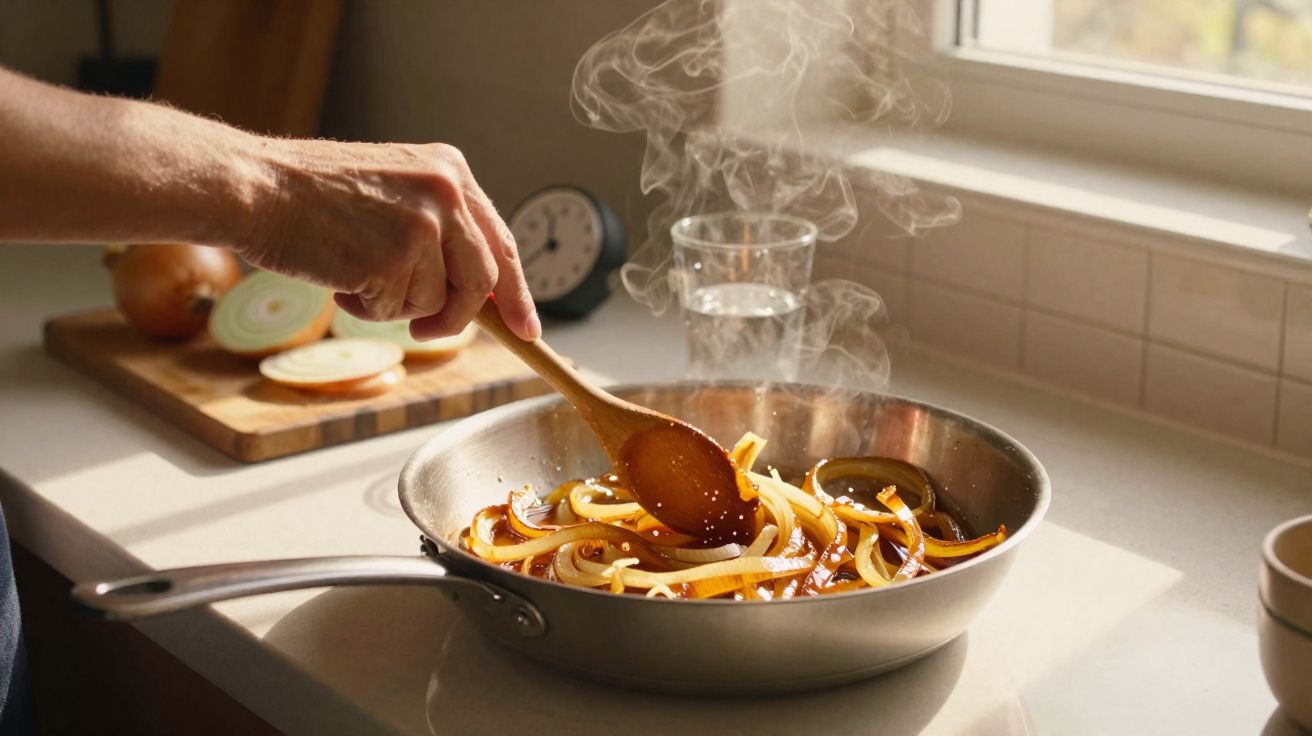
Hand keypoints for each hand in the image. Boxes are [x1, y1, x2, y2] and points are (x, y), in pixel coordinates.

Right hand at [238, 139, 539, 340]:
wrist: (256, 186)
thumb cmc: (312, 193)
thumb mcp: (394, 188)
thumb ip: (439, 226)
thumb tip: (478, 291)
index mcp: (451, 169)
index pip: (500, 241)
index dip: (516, 292)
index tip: (528, 328)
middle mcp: (447, 193)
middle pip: (483, 280)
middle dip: (460, 316)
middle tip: (431, 330)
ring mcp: (423, 227)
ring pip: (437, 302)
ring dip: (398, 305)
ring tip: (356, 274)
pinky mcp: (394, 260)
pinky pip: (397, 312)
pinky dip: (368, 309)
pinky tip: (340, 278)